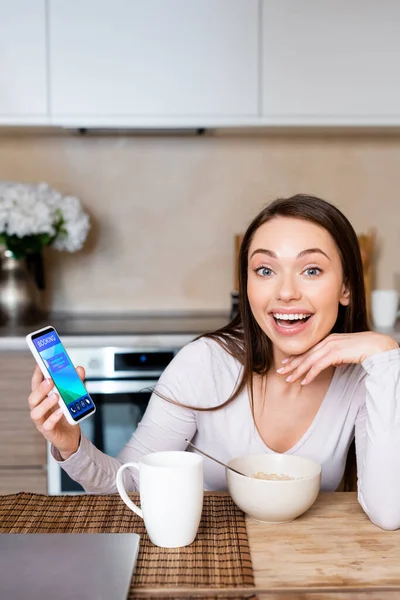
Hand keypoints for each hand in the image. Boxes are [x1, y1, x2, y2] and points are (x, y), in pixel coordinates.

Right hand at [28, 364, 83, 458]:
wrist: (72, 436)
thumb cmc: (67, 415)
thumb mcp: (73, 396)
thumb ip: (76, 383)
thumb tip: (79, 369)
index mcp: (43, 398)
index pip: (36, 384)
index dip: (37, 374)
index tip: (41, 364)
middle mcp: (40, 409)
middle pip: (33, 398)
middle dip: (41, 388)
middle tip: (50, 380)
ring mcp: (42, 421)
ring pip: (36, 412)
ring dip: (45, 403)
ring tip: (56, 396)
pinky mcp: (49, 431)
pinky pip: (48, 425)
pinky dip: (53, 418)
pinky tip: (61, 411)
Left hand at [277, 332, 398, 384]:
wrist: (375, 345)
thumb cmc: (364, 349)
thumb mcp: (346, 352)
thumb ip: (338, 356)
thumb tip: (334, 363)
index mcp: (328, 339)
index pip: (308, 349)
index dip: (296, 357)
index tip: (286, 364)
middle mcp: (327, 341)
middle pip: (305, 354)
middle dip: (292, 364)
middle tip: (281, 372)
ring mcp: (330, 346)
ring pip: (309, 360)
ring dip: (298, 371)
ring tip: (289, 380)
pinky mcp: (334, 353)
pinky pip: (318, 365)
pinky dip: (310, 374)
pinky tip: (305, 381)